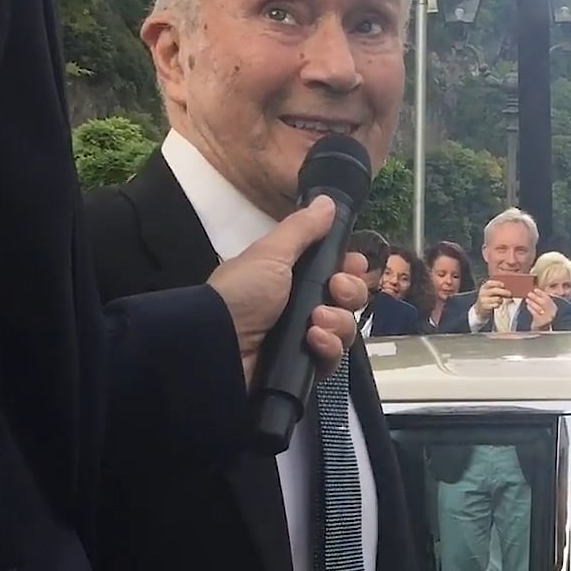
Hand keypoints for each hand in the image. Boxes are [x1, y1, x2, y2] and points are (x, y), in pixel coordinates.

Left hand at [205, 196, 368, 385]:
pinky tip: (312, 341)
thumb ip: (302, 229)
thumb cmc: (242, 294)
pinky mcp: (304, 369)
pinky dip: (328, 349)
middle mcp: (301, 307)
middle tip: (335, 290)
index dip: (351, 269)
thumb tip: (327, 202)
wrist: (218, 345)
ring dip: (338, 322)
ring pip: (345, 330)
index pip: (337, 272)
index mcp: (293, 278)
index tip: (353, 265)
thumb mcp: (270, 254)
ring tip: (314, 322)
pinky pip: (333, 360)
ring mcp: (303, 340)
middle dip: (350, 293)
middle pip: (349, 301)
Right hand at [474, 280, 511, 319]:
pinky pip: (496, 305)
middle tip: (510, 294)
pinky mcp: (485, 307)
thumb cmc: (488, 298)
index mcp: (484, 287)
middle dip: (504, 292)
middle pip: (495, 290)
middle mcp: (483, 293)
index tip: (503, 285)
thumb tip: (507, 288)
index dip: (497, 283)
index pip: (490, 283)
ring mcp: (483, 300)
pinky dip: (498, 305)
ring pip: (497, 299)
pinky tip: (498, 304)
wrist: (480, 308)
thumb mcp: (489, 291)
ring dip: (501, 300)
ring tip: (501, 300)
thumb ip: (496, 288)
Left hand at [523, 289, 558, 329]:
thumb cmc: (543, 315)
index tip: (535, 290)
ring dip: (532, 302)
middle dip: (536, 297)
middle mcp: (552, 312)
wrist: (543, 328)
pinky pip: (535, 314)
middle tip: (529, 294)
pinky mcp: (541, 322)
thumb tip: (535, 291)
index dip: (541, 293)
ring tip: (527, 299)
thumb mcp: (546, 307)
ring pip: (539, 308)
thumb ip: (543, 300)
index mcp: (554, 307)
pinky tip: (528, 306)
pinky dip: (531, 309)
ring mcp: (546, 317)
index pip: (548, 298)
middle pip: (544, 303)